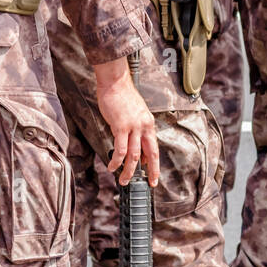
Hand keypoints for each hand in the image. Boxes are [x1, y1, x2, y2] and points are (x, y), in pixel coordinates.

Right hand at [94, 57, 158, 186]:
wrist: (115, 82)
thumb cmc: (122, 96)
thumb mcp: (135, 113)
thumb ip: (136, 129)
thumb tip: (134, 144)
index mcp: (148, 124)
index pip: (154, 149)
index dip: (155, 165)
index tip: (154, 177)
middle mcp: (144, 127)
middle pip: (149, 155)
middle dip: (150, 172)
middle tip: (148, 184)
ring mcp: (133, 127)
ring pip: (134, 156)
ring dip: (128, 170)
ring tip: (123, 180)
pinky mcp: (121, 127)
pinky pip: (120, 149)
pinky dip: (116, 161)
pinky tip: (111, 166)